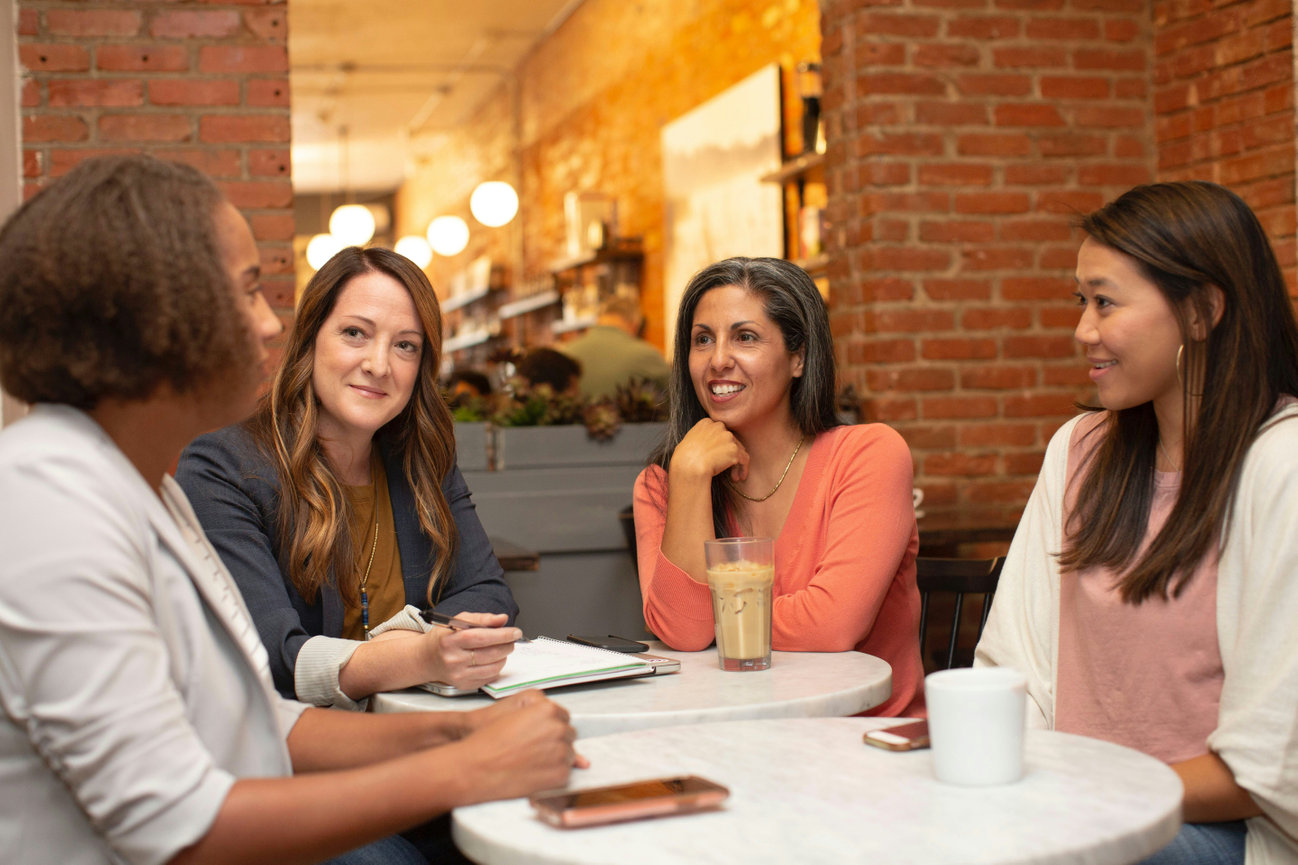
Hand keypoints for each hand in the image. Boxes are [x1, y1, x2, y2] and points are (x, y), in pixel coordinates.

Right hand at [423, 611, 519, 690]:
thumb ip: (482, 618)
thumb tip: (502, 619)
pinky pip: (489, 677)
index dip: (501, 635)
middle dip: (507, 645)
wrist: (427, 659)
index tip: (515, 632)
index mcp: (450, 641)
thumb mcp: (458, 621)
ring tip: (503, 649)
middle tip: (512, 639)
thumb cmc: (445, 638)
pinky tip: (493, 660)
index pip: (480, 637)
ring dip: (504, 657)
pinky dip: (496, 668)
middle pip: (489, 654)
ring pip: (493, 668)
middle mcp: (453, 660)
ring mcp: (458, 675)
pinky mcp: (463, 685)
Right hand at [456, 691, 585, 801]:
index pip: (563, 717)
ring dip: (555, 758)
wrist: (476, 767)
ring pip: (569, 754)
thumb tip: (560, 723)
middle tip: (532, 749)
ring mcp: (561, 752)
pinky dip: (552, 775)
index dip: (549, 726)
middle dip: (554, 741)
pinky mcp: (560, 774)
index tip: (538, 734)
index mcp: (548, 710)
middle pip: (568, 735)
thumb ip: (541, 716)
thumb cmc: (489, 741)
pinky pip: (565, 773)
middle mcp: (558, 729)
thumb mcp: (514, 715)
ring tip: (530, 761)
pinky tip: (533, 772)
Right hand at [671, 418, 749, 483]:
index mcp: (706, 423)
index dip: (721, 445)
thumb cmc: (683, 459)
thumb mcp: (687, 442)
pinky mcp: (734, 449)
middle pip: (730, 440)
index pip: (719, 432)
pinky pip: (744, 459)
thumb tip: (702, 447)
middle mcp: (718, 426)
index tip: (718, 457)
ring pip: (739, 449)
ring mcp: (727, 437)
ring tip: (734, 476)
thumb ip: (698, 439)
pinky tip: (738, 477)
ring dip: (736, 463)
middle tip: (727, 467)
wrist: (688, 466)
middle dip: (730, 454)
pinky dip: (742, 469)